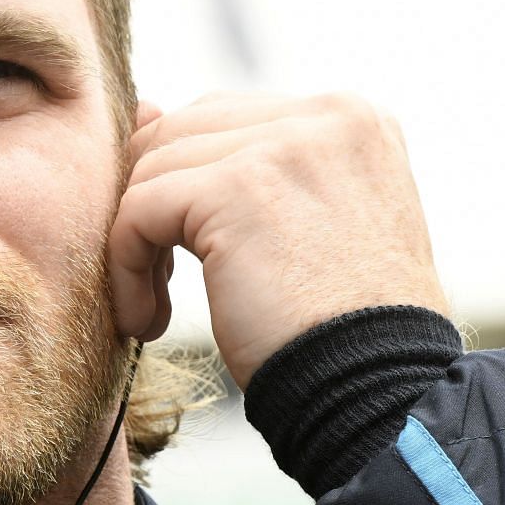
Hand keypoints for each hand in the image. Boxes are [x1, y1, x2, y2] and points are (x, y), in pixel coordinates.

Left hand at [108, 92, 449, 389]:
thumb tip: (145, 110)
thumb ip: (245, 165)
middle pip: (183, 132)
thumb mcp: (308, 229)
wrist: (378, 393)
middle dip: (158, 205)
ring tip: (157, 306)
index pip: (227, 119)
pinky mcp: (234, 189)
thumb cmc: (341, 331)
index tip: (193, 257)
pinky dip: (126, 268)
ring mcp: (284, 146)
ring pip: (152, 169)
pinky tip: (148, 320)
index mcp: (353, 120)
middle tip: (165, 281)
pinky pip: (137, 210)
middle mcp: (327, 117)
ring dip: (136, 242)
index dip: (190, 186)